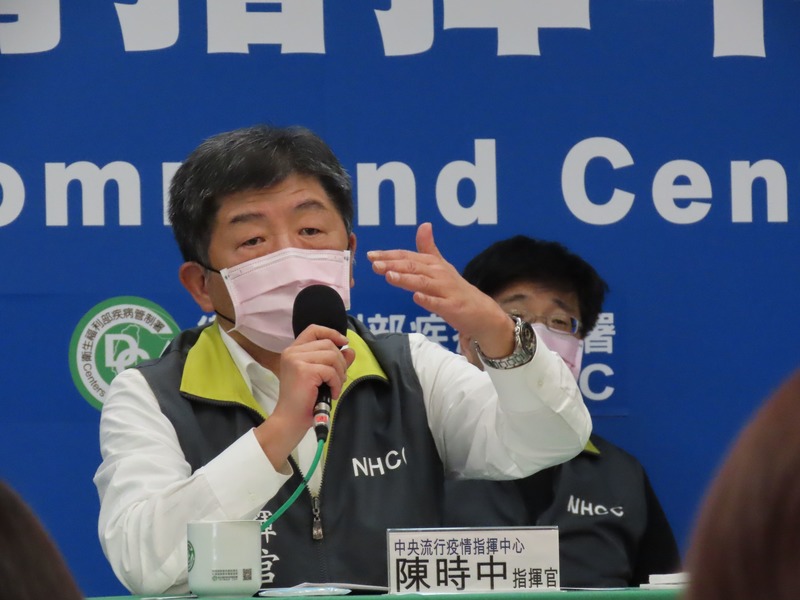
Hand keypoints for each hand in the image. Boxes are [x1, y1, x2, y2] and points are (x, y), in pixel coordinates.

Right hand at [254, 325, 353, 468]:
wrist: (290, 421)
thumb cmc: (304, 401)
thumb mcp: (322, 377)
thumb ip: (335, 362)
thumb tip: (350, 350)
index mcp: (293, 351)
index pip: (314, 330)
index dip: (331, 333)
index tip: (344, 343)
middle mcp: (292, 352)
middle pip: (328, 344)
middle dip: (340, 362)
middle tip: (338, 380)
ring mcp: (296, 360)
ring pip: (332, 356)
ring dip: (339, 373)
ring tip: (334, 387)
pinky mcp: (304, 371)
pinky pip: (331, 371)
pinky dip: (336, 383)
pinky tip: (332, 394)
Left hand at [367, 223, 513, 358]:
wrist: (481, 312)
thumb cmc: (456, 290)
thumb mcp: (441, 267)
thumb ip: (429, 248)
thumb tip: (424, 225)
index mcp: (434, 264)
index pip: (408, 256)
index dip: (389, 255)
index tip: (371, 255)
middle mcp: (439, 274)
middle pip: (413, 267)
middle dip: (393, 264)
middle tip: (374, 264)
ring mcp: (446, 290)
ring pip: (423, 283)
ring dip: (406, 278)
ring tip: (389, 275)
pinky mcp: (452, 307)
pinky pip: (438, 304)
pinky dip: (427, 300)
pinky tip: (416, 297)